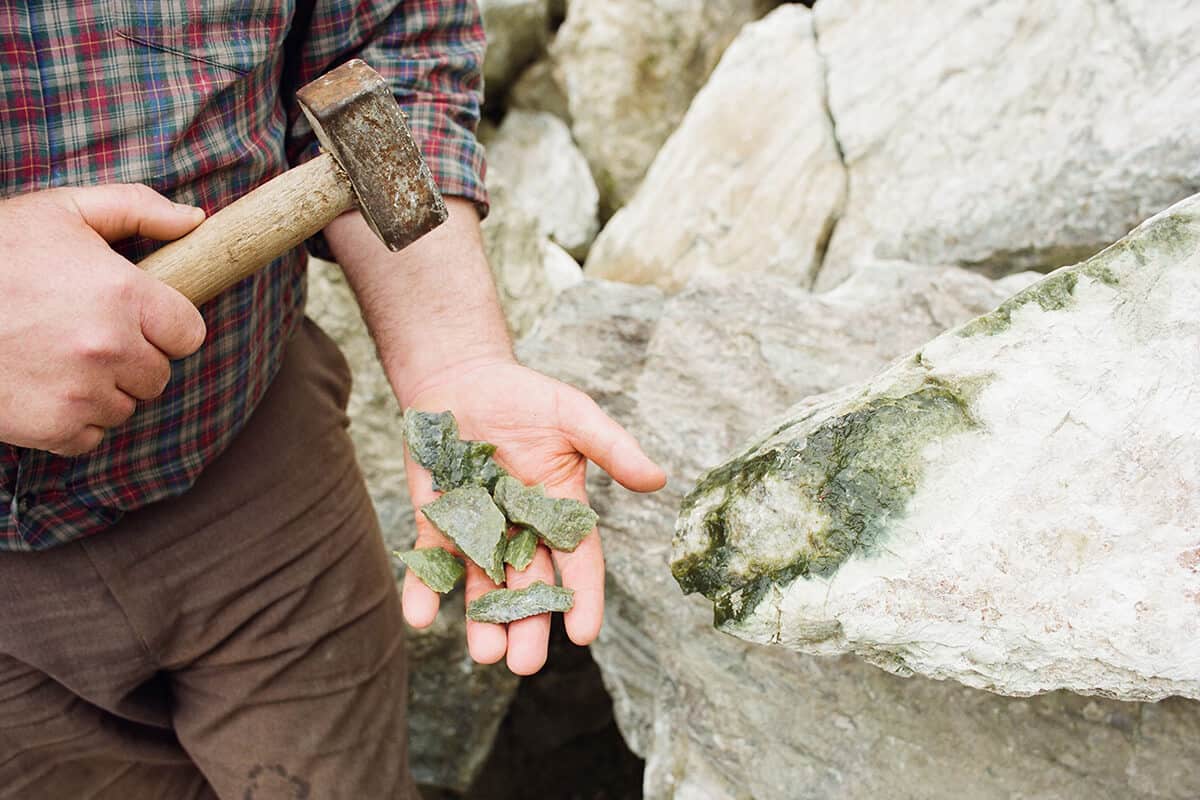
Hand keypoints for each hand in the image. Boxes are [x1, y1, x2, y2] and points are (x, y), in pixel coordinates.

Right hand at [0, 185, 207, 453]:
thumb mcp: (62, 211)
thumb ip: (137, 208)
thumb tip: (195, 220)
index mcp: (123, 294)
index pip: (189, 333)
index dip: (165, 326)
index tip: (138, 318)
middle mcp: (110, 347)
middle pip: (159, 374)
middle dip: (133, 358)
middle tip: (86, 335)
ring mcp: (81, 392)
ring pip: (125, 407)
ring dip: (102, 390)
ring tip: (56, 357)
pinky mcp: (51, 428)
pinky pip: (90, 437)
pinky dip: (71, 420)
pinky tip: (41, 386)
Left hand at [401, 359, 666, 674]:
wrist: (462, 377)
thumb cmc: (525, 397)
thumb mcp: (574, 416)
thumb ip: (612, 447)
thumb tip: (658, 480)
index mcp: (561, 511)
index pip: (578, 562)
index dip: (583, 597)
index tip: (584, 633)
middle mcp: (522, 530)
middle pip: (529, 586)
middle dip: (528, 625)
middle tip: (525, 664)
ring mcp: (478, 531)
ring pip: (483, 586)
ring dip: (483, 621)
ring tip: (485, 654)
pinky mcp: (438, 523)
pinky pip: (432, 562)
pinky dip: (425, 589)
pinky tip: (421, 615)